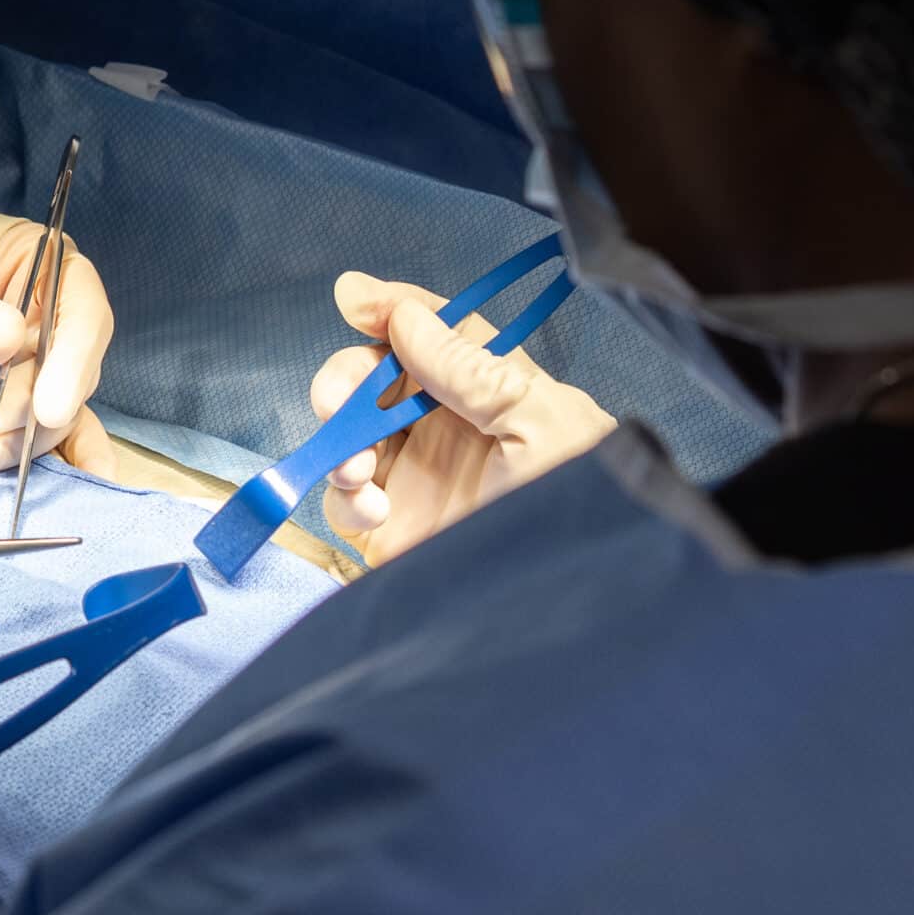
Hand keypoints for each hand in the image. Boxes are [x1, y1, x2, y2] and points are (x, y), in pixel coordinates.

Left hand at [0, 189, 118, 476]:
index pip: (82, 313)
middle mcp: (45, 313)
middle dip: (25, 408)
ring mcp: (23, 358)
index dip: (74, 364)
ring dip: (21, 441)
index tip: (49, 409)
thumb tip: (8, 342)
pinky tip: (47, 489)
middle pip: (67, 372)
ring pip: (50, 411)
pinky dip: (35, 457)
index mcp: (41, 262)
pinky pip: (29, 429)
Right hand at [312, 270, 616, 564]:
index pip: (442, 332)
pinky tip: (372, 509)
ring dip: (341, 441)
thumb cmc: (576, 510)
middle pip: (378, 376)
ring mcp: (418, 478)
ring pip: (350, 433)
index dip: (396, 309)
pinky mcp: (391, 530)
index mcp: (498, 392)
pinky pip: (344, 499)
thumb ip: (474, 370)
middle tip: (337, 402)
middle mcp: (451, 428)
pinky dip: (345, 497)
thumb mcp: (544, 429)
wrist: (565, 613)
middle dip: (347, 378)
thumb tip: (405, 317)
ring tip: (358, 471)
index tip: (354, 301)